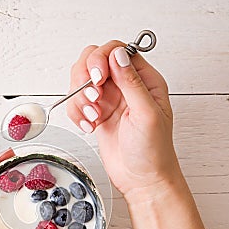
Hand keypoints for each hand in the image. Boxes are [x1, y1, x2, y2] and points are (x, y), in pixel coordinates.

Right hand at [67, 41, 180, 203]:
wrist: (141, 178)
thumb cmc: (153, 151)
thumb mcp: (147, 114)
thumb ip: (132, 82)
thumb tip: (118, 54)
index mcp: (144, 80)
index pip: (116, 50)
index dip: (101, 59)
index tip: (98, 79)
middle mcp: (124, 86)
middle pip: (93, 61)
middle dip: (86, 78)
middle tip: (93, 99)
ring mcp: (109, 100)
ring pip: (81, 81)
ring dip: (80, 99)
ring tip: (93, 117)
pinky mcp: (97, 114)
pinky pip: (76, 103)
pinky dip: (77, 114)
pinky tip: (89, 126)